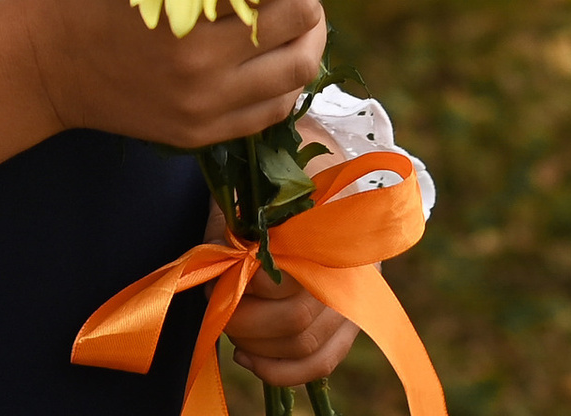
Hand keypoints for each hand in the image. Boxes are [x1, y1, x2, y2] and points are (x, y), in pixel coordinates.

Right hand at [0, 0, 325, 175]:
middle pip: (297, 22)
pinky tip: (278, 52)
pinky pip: (272, 110)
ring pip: (297, 72)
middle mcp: (202, 66)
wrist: (42, 66)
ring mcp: (204, 107)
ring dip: (309, 35)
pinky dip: (288, 78)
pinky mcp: (200, 133)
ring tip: (298, 11)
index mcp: (185, 11)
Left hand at [216, 205, 359, 388]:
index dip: (244, 283)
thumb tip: (219, 263)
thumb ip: (237, 227)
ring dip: (256, 346)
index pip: (282, 274)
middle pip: (294, 318)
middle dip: (244, 320)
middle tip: (217, 306)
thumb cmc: (282, 199)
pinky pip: (319, 364)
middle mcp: (348, 272)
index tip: (217, 278)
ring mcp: (353, 304)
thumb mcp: (255, 198)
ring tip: (231, 327)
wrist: (330, 198)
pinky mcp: (350, 328)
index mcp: (328, 232)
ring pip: (302, 346)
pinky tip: (247, 356)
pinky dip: (278, 371)